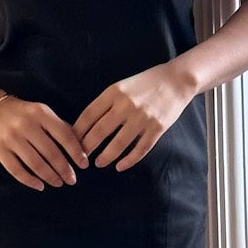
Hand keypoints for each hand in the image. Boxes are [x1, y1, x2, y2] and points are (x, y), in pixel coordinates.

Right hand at [0, 94, 90, 189]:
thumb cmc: (22, 113)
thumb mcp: (42, 112)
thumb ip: (59, 126)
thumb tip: (79, 147)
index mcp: (40, 113)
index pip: (64, 135)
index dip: (76, 152)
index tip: (84, 164)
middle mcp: (26, 125)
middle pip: (50, 152)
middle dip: (64, 169)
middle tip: (72, 180)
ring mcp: (11, 138)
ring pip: (35, 163)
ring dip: (50, 176)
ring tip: (58, 183)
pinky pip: (16, 170)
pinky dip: (30, 180)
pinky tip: (40, 186)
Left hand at [75, 63, 194, 170]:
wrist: (176, 81)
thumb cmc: (144, 84)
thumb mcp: (121, 87)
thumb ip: (105, 103)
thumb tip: (85, 125)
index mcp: (114, 92)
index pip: (89, 115)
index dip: (77, 131)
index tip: (70, 143)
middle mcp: (126, 105)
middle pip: (100, 131)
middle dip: (87, 148)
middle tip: (80, 158)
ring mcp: (143, 117)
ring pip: (118, 144)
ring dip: (105, 157)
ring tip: (98, 163)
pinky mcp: (157, 128)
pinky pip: (140, 149)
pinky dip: (128, 160)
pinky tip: (120, 166)